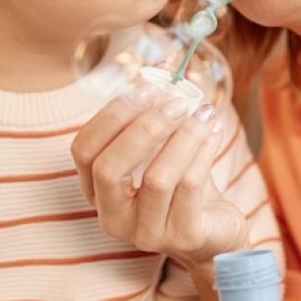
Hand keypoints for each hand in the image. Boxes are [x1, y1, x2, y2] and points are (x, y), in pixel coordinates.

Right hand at [71, 84, 247, 265]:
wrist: (217, 231)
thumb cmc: (182, 184)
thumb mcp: (162, 147)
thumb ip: (156, 111)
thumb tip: (169, 62)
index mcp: (96, 190)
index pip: (83, 150)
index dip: (111, 116)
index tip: (145, 89)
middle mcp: (113, 217)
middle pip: (110, 168)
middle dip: (145, 127)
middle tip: (177, 103)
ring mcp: (146, 233)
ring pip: (158, 178)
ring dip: (183, 137)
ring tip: (204, 114)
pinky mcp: (183, 238)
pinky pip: (190, 189)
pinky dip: (204, 152)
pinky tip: (214, 133)